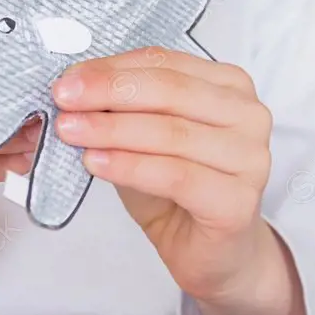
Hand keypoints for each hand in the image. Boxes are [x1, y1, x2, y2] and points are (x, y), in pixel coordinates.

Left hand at [51, 46, 305, 314]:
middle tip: (64, 99)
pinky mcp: (238, 201)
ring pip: (171, 133)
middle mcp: (249, 115)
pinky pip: (176, 175)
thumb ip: (122, 107)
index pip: (165, 62)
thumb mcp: (144, 135)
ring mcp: (250, 158)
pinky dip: (130, 167)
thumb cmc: (179, 188)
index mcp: (229, 85)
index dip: (112, 68)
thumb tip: (73, 85)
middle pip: (170, 91)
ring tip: (70, 131)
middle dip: (108, 93)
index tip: (68, 79)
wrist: (212, 253)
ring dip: (112, 129)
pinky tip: (97, 163)